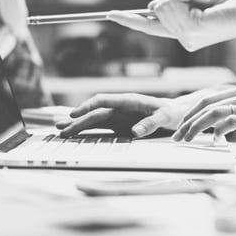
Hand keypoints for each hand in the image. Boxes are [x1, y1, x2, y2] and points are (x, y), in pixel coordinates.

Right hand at [55, 93, 189, 137]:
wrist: (175, 115)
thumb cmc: (170, 113)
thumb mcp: (164, 117)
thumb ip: (150, 123)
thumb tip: (134, 132)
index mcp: (128, 100)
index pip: (103, 100)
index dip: (87, 106)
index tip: (75, 113)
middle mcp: (119, 108)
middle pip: (94, 113)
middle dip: (77, 120)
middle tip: (60, 128)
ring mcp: (117, 117)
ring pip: (93, 120)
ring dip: (78, 126)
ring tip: (61, 130)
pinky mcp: (118, 126)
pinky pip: (100, 129)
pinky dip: (87, 132)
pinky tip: (75, 135)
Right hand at [108, 0, 235, 50]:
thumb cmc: (229, 5)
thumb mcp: (197, 1)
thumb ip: (175, 5)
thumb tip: (152, 6)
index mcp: (183, 34)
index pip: (150, 27)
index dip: (130, 20)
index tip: (110, 15)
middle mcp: (182, 39)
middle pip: (157, 8)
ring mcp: (186, 37)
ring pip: (163, 4)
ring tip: (205, 1)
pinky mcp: (191, 29)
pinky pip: (174, 1)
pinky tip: (204, 1)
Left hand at [173, 86, 235, 157]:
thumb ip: (231, 117)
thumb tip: (209, 128)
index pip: (207, 99)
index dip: (190, 113)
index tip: (180, 127)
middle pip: (207, 105)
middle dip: (188, 121)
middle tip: (177, 136)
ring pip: (215, 113)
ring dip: (196, 127)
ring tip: (187, 139)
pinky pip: (230, 122)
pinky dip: (218, 132)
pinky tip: (215, 141)